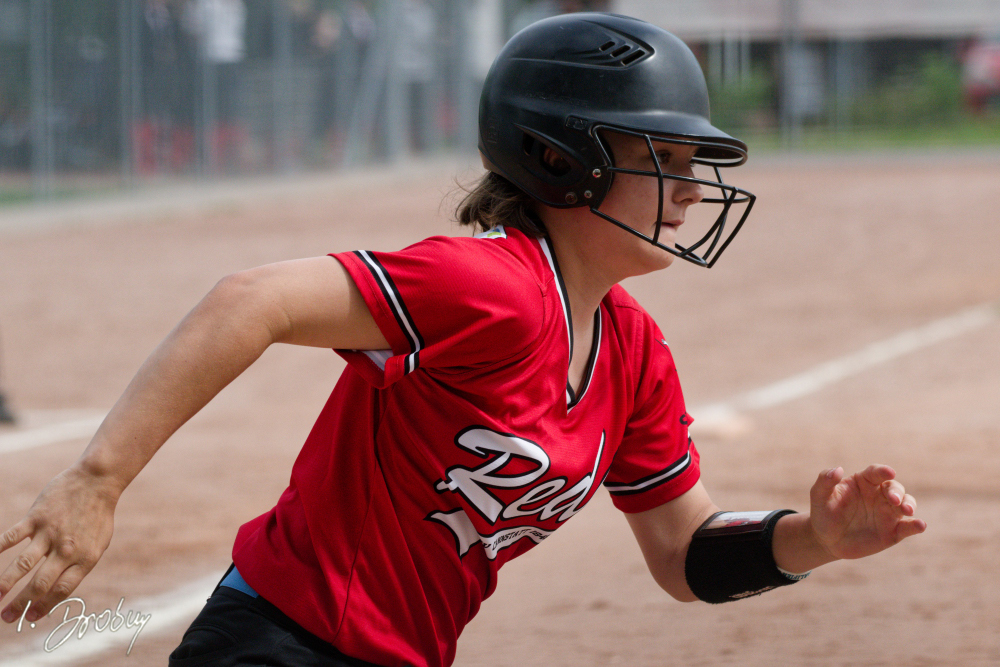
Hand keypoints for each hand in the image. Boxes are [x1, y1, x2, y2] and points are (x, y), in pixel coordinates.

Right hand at [0, 465, 117, 623]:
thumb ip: (80, 564)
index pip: (62, 590)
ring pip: (23, 565)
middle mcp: (67, 550)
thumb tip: (59, 587)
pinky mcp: (36, 517)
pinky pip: (12, 537)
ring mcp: (50, 533)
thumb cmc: (98, 514)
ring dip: (6, 584)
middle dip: (21, 604)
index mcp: (85, 559)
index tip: (31, 617)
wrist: (97, 481)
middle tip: (7, 618)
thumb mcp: (99, 543)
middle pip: (40, 584)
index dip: (45, 606)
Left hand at [808, 464, 925, 560]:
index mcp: (863, 482)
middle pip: (894, 488)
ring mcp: (888, 513)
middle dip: (897, 492)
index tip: (889, 472)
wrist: (827, 540)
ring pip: (906, 504)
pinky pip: (908, 527)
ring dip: (910, 505)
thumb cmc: (824, 513)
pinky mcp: (893, 532)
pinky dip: (916, 526)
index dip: (883, 471)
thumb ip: (825, 481)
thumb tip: (837, 469)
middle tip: (893, 500)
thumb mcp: (819, 496)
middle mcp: (879, 495)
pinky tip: (919, 525)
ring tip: (907, 511)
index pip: (876, 473)